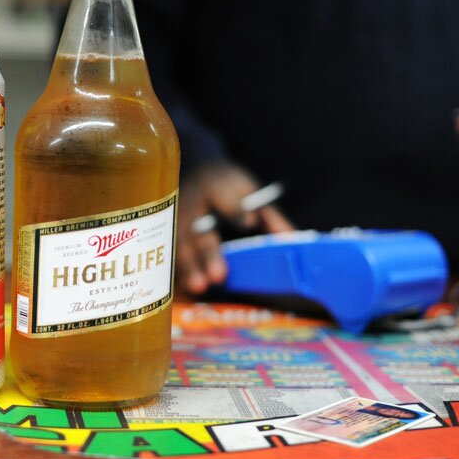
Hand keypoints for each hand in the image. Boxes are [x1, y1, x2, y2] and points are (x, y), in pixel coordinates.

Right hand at [176, 162, 294, 294]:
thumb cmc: (227, 186)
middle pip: (198, 228)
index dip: (234, 207)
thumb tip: (293, 241)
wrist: (194, 169)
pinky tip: (185, 289)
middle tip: (219, 275)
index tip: (248, 220)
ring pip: (179, 244)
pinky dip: (177, 272)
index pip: (223, 193)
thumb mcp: (249, 191)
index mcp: (214, 184)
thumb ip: (268, 215)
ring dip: (189, 267)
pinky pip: (169, 253)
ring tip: (200, 286)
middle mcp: (191, 201)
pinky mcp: (165, 232)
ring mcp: (174, 218)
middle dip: (209, 252)